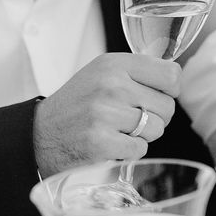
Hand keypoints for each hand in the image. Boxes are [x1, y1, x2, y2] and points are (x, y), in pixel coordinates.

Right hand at [33, 53, 180, 175]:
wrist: (40, 134)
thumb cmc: (77, 104)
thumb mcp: (102, 73)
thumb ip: (136, 72)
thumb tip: (175, 79)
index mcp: (114, 64)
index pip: (172, 74)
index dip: (169, 91)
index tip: (154, 97)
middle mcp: (111, 85)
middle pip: (167, 107)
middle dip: (154, 117)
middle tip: (129, 118)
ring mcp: (106, 113)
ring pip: (156, 130)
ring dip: (141, 136)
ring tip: (117, 130)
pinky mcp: (102, 141)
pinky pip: (140, 149)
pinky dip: (129, 151)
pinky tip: (110, 144)